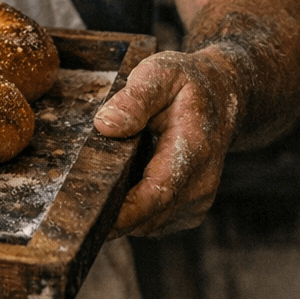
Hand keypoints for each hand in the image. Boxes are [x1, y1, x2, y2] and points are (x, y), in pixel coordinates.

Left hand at [92, 48, 240, 236]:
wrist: (223, 97)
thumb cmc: (186, 84)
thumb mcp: (160, 75)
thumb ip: (134, 99)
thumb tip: (106, 125)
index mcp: (194, 148)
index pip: (159, 192)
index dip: (127, 212)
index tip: (96, 220)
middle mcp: (202, 180)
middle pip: (153, 215)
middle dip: (114, 217)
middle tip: (76, 208)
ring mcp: (200, 198)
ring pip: (153, 223)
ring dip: (123, 215)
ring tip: (97, 189)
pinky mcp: (192, 207)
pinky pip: (157, 221)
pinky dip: (136, 213)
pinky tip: (122, 187)